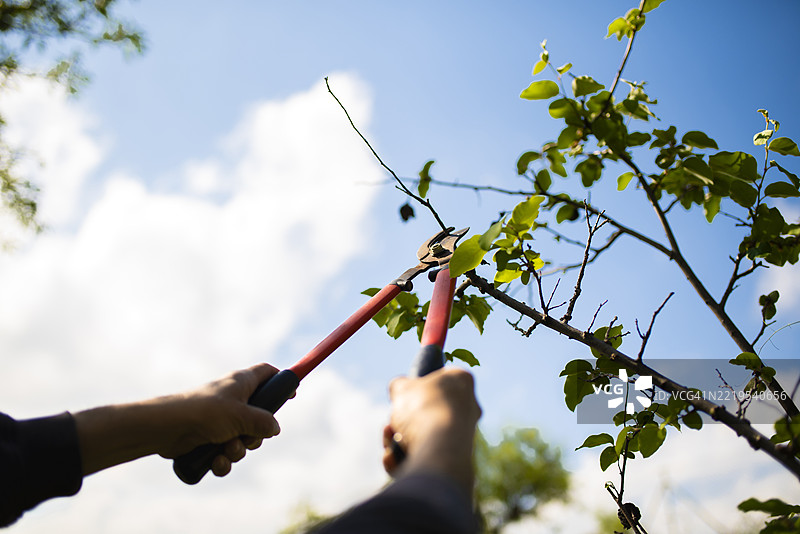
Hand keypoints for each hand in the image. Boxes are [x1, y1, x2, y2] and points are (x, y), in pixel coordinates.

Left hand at [75, 363, 281, 476]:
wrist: (165, 428)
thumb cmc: (203, 413)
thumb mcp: (241, 416)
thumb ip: (263, 422)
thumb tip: (274, 428)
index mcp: (241, 383)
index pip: (266, 373)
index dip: (280, 381)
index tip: (292, 393)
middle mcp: (232, 399)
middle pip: (259, 416)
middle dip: (256, 435)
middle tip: (249, 437)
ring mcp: (219, 420)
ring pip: (243, 438)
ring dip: (238, 450)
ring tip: (225, 450)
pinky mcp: (208, 438)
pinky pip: (226, 452)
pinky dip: (223, 460)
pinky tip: (215, 461)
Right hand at [381, 368, 480, 491]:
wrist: (439, 449)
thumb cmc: (423, 409)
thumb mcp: (402, 388)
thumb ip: (399, 385)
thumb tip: (399, 389)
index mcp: (462, 382)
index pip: (442, 376)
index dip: (420, 383)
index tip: (406, 391)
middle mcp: (468, 408)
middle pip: (427, 410)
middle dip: (404, 418)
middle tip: (392, 420)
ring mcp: (463, 435)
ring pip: (423, 435)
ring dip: (399, 438)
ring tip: (390, 437)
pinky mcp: (455, 460)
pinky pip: (423, 457)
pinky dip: (404, 458)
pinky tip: (392, 457)